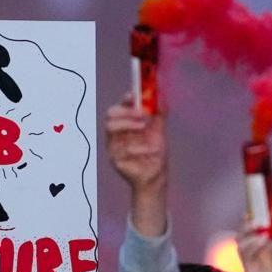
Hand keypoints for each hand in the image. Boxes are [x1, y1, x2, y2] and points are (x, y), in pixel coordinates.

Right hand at [106, 93, 167, 236]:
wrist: (156, 177)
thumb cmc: (154, 154)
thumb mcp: (158, 131)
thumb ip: (158, 114)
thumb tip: (162, 98)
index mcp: (124, 125)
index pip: (118, 108)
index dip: (124, 100)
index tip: (134, 95)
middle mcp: (116, 134)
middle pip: (110, 115)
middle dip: (126, 111)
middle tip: (143, 114)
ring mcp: (113, 147)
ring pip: (111, 128)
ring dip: (130, 126)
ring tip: (145, 130)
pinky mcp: (115, 160)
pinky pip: (122, 148)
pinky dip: (140, 147)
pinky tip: (150, 151)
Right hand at [237, 212, 271, 271]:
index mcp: (261, 245)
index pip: (250, 230)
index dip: (248, 220)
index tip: (250, 211)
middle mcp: (253, 252)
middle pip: (241, 235)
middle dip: (245, 226)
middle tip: (254, 220)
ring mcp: (250, 260)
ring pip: (240, 243)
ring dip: (249, 235)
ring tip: (262, 233)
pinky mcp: (248, 269)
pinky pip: (244, 254)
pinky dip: (252, 245)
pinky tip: (262, 241)